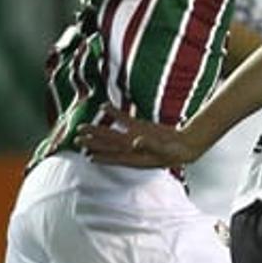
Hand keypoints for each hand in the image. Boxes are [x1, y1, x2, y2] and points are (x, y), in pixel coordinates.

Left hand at [75, 106, 195, 167]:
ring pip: (112, 134)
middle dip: (92, 142)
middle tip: (76, 139)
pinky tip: (103, 105)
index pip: (115, 156)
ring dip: (97, 130)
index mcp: (136, 156)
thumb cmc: (176, 152)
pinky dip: (114, 112)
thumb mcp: (164, 150)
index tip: (88, 155)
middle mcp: (131, 148)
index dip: (101, 156)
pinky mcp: (140, 127)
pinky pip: (124, 119)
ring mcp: (134, 137)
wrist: (185, 145)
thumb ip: (149, 145)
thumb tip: (135, 142)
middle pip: (108, 145)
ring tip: (82, 127)